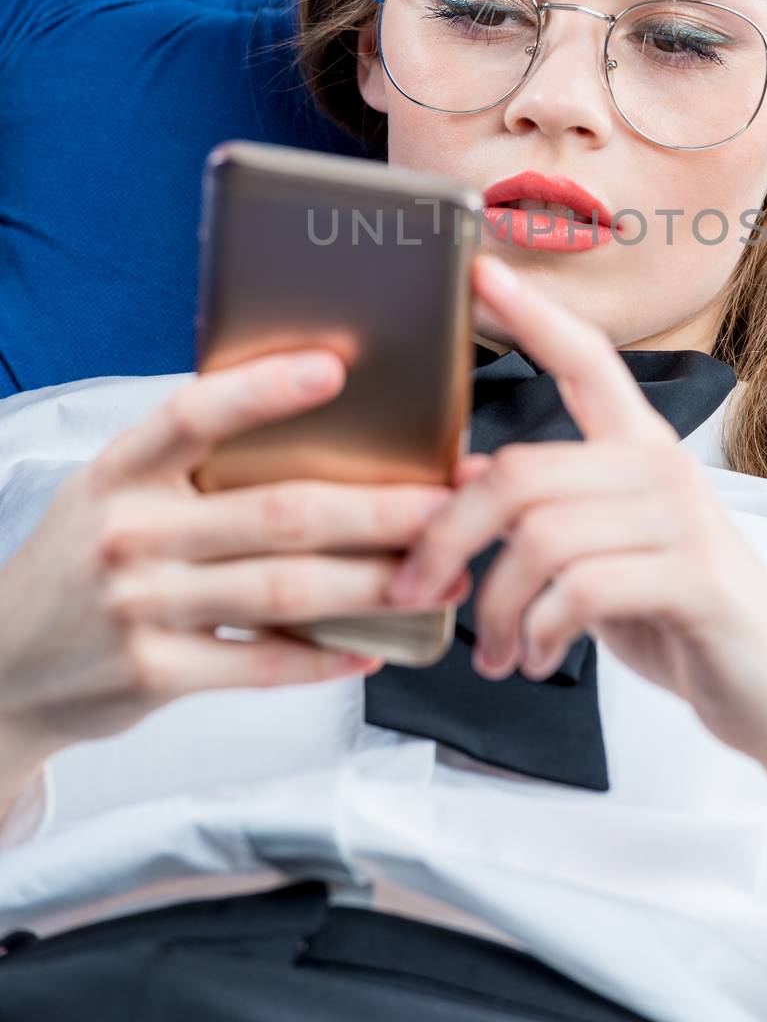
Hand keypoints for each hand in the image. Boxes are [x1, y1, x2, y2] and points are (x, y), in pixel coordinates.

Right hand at [0, 348, 471, 791]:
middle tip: (448, 501)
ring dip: (375, 585)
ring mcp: (139, 607)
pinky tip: (374, 647)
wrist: (3, 667)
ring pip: (285, 590)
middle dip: (378, 509)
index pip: (194, 414)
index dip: (264, 389)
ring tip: (438, 576)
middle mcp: (129, 533)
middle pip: (277, 513)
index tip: (336, 367)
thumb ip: (188, 462)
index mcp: (122, 471)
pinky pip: (259, 662)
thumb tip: (312, 418)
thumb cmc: (85, 561)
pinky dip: (324, 656)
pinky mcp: (153, 675)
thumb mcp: (113, 492)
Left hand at [384, 255, 766, 839]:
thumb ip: (547, 513)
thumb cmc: (683, 617)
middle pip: (519, 472)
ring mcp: (683, 519)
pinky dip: (538, 634)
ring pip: (539, 537)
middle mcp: (662, 468)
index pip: (586, 358)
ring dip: (495, 607)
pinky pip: (579, 590)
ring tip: (496, 651)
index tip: (480, 269)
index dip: (533, 312)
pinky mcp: (694, 578)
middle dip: (449, 538)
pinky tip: (537, 659)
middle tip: (419, 591)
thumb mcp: (604, 557)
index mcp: (641, 449)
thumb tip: (465, 477)